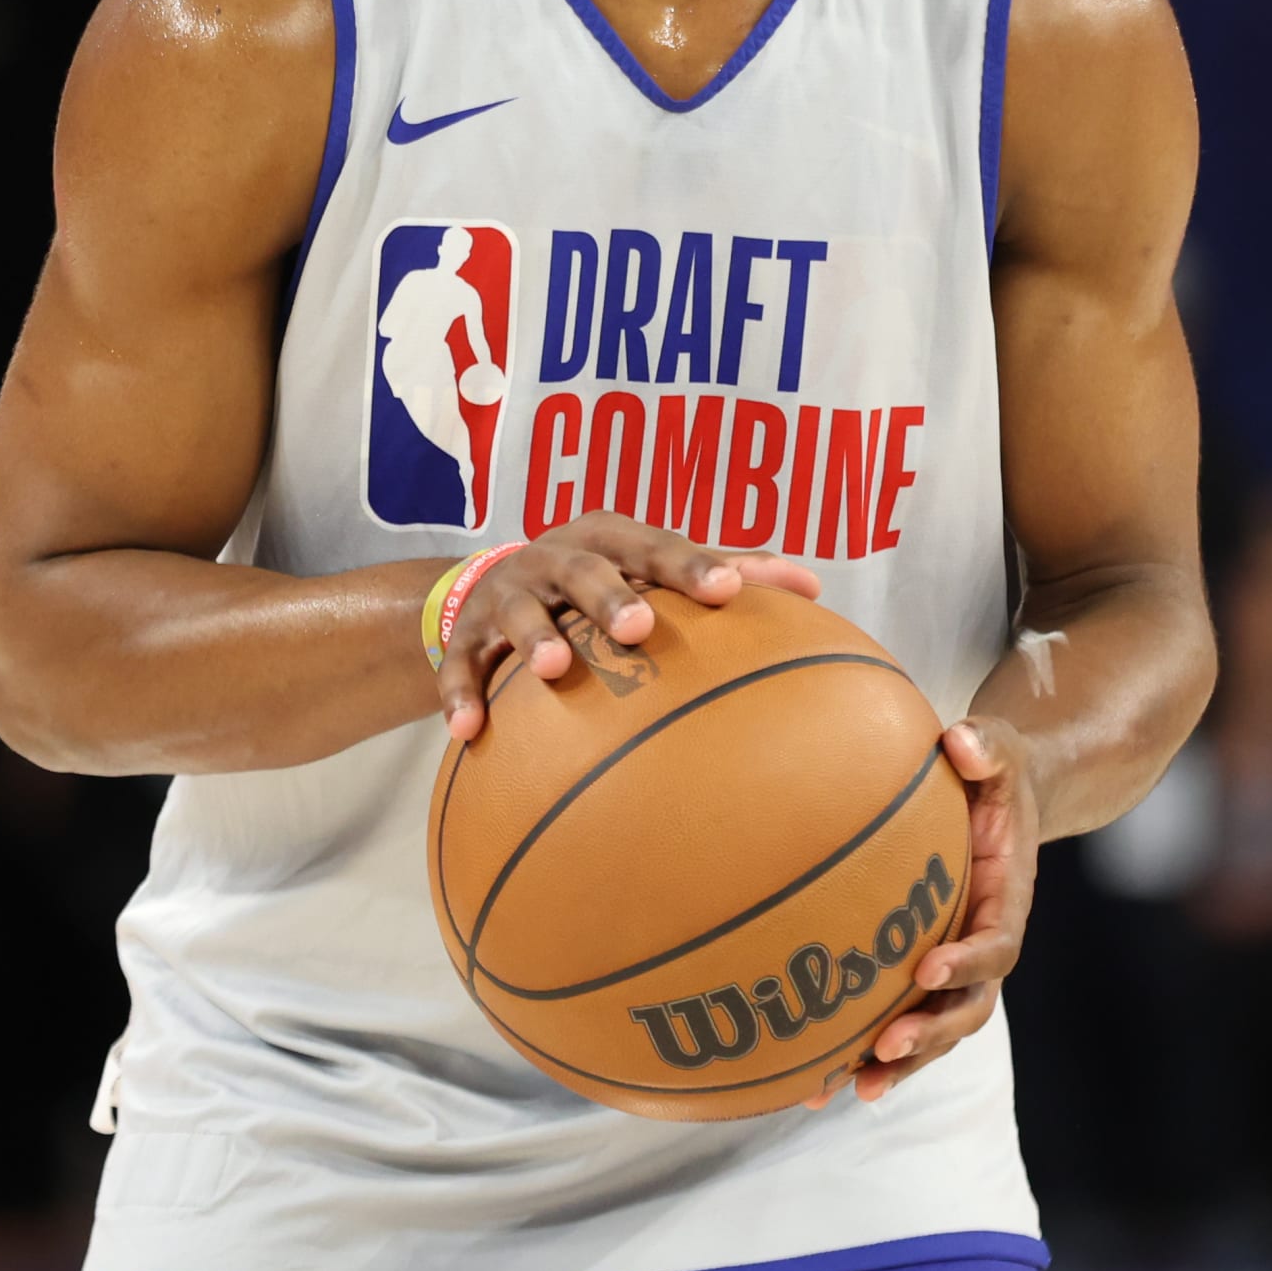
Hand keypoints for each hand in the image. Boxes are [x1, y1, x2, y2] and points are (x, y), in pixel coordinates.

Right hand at [435, 512, 820, 738]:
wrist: (492, 586)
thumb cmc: (603, 578)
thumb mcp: (651, 567)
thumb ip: (725, 573)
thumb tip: (813, 588)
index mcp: (608, 537)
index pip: (656, 546)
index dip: (691, 566)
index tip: (728, 592)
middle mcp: (554, 558)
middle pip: (584, 568)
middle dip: (610, 594)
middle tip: (642, 628)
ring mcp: (506, 595)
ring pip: (518, 612)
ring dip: (535, 638)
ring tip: (556, 669)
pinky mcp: (464, 635)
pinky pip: (458, 665)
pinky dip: (461, 695)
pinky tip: (469, 733)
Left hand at [808, 715, 1040, 1106]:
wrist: (997, 800)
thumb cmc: (994, 772)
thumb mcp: (999, 750)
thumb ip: (987, 746)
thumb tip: (958, 738)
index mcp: (1007, 899)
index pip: (998, 943)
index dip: (968, 961)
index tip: (928, 966)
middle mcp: (982, 943)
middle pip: (968, 1007)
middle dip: (932, 1034)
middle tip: (887, 1048)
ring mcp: (953, 964)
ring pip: (933, 1029)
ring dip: (897, 1064)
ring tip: (848, 1089)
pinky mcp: (920, 973)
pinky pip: (896, 1019)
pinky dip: (860, 1054)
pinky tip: (810, 1084)